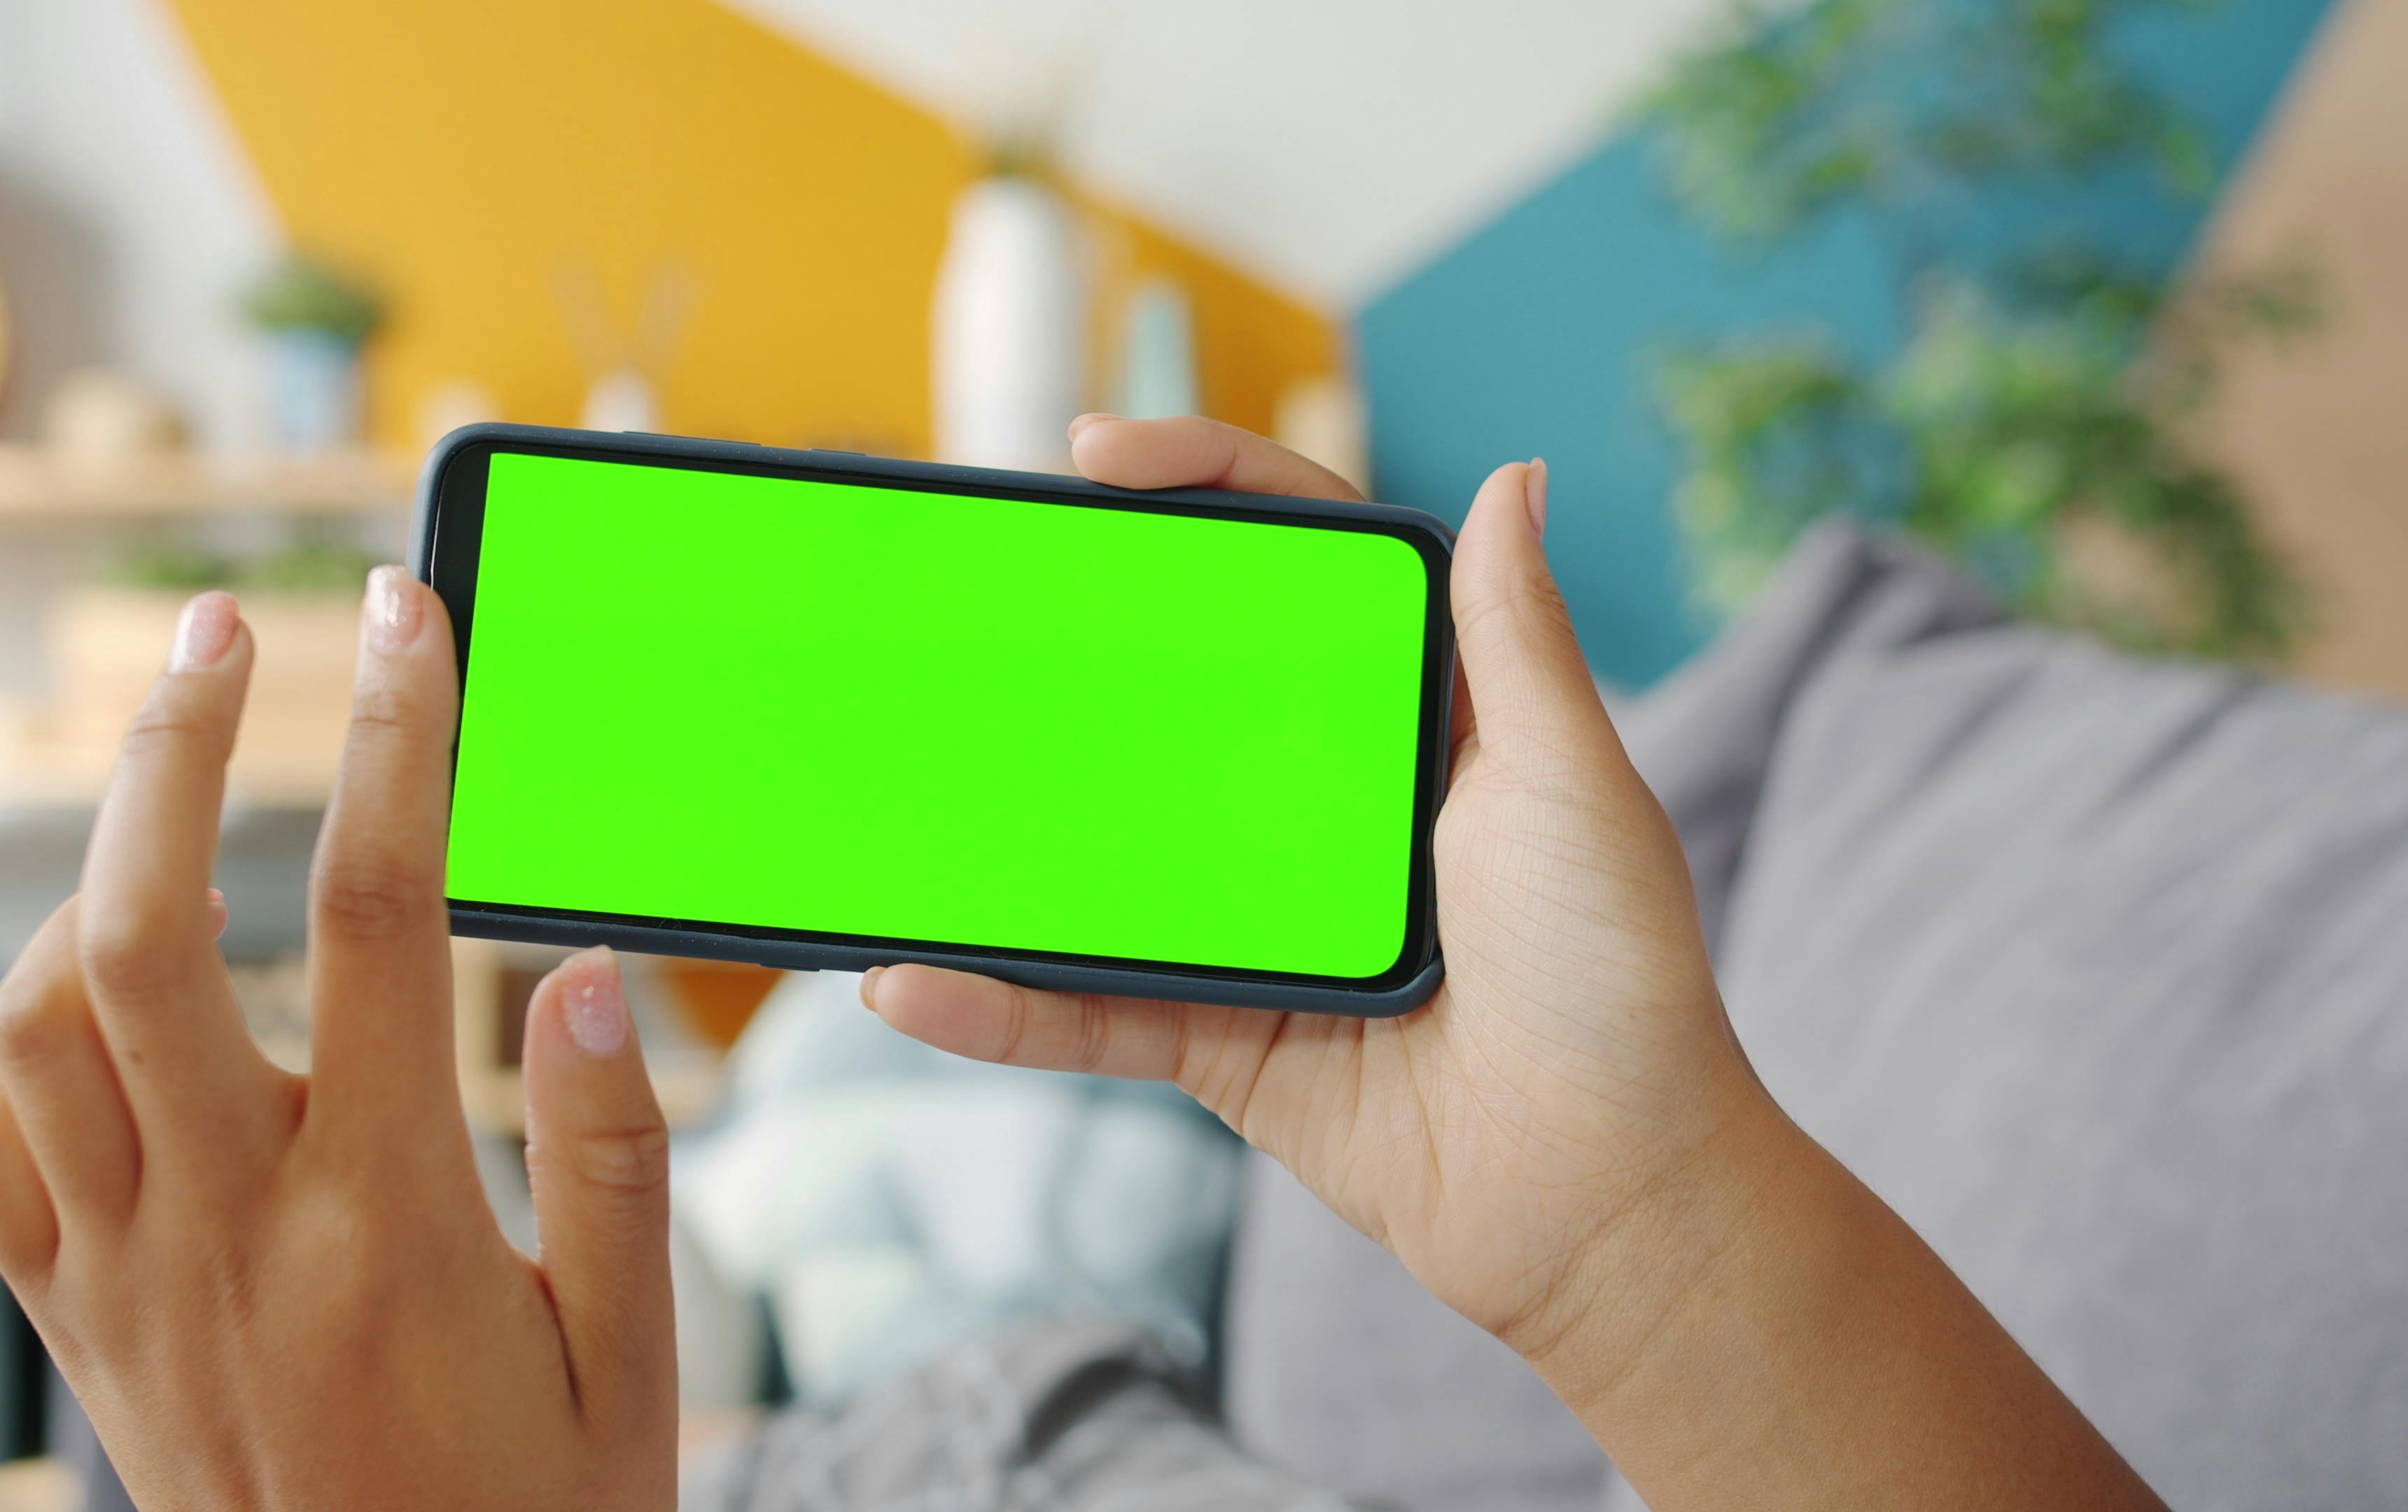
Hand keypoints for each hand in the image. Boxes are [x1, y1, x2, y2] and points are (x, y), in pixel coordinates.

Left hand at [0, 572, 677, 1510]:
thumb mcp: (636, 1360)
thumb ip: (613, 1158)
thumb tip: (569, 969)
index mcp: (389, 1223)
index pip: (378, 917)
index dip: (391, 737)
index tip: (399, 618)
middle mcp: (233, 1231)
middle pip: (144, 933)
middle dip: (171, 748)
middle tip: (218, 633)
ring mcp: (131, 1280)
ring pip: (35, 1027)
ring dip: (91, 880)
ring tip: (178, 810)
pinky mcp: (80, 1328)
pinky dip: (14, 1043)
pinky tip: (99, 1006)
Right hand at [863, 415, 1757, 1366]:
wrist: (1609, 1197)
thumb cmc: (1616, 980)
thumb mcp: (1569, 784)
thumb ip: (1517, 639)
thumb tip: (1516, 475)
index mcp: (1411, 720)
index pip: (1297, 567)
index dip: (1204, 490)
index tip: (1099, 455)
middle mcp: (1324, 807)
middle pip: (1175, 689)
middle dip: (1071, 631)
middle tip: (968, 579)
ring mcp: (1260, 923)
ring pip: (1105, 851)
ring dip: (1001, 820)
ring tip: (898, 764)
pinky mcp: (1221, 1039)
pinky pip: (1089, 1013)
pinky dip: (1000, 1003)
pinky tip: (912, 977)